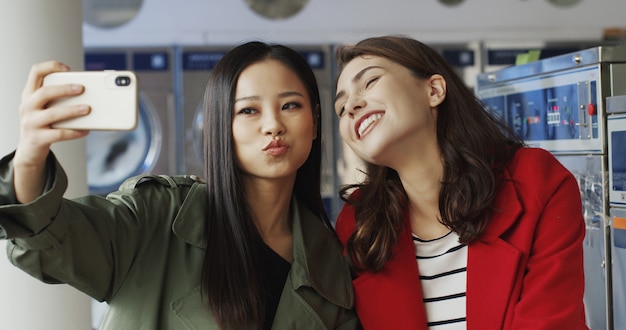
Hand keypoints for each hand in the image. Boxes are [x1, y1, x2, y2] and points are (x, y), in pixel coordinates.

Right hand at [13, 61, 90, 202]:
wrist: (29, 150)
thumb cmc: (44, 124)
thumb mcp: (46, 108)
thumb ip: (59, 98)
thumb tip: (90, 93)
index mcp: (29, 94)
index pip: (35, 72)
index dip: (50, 66)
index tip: (67, 68)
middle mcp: (27, 106)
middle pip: (44, 92)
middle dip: (64, 89)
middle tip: (82, 88)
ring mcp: (30, 123)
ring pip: (53, 114)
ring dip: (73, 110)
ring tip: (88, 109)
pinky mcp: (38, 139)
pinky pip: (59, 134)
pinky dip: (75, 132)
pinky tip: (86, 130)